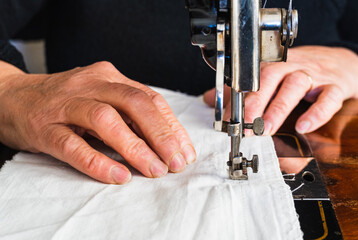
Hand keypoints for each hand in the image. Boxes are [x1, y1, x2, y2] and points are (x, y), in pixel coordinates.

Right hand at [0, 61, 195, 183]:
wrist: (13, 97)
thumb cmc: (66, 102)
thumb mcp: (101, 98)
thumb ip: (129, 114)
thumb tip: (166, 141)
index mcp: (109, 77)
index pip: (149, 99)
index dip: (172, 126)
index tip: (185, 151)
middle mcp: (90, 85)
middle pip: (134, 104)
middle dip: (161, 135)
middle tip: (176, 162)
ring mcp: (66, 104)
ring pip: (105, 121)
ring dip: (135, 147)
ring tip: (154, 170)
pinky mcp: (44, 127)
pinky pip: (72, 145)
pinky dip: (98, 161)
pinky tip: (118, 175)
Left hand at [204, 46, 357, 134]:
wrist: (342, 62)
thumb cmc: (303, 71)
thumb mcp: (272, 77)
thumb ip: (242, 90)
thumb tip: (210, 99)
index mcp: (274, 66)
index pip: (252, 79)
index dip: (238, 99)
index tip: (227, 120)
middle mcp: (292, 68)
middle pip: (270, 78)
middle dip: (255, 102)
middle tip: (244, 125)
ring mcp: (314, 76)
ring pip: (295, 86)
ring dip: (279, 108)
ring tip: (266, 128)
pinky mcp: (335, 87)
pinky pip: (328, 98)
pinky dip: (317, 113)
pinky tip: (304, 126)